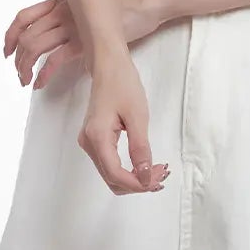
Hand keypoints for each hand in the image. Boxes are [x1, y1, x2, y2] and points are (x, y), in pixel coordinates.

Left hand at [2, 0, 166, 90]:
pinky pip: (55, 59)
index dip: (10, 35)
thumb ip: (72, 9)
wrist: (143, 3)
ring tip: (26, 81)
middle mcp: (60, 12)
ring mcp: (71, 26)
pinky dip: (44, 73)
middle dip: (17, 58)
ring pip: (36, 47)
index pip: (23, 17)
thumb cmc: (121, 4)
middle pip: (26, 36)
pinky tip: (41, 83)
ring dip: (26, 67)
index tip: (7, 50)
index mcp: (58, 2)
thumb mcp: (88, 1)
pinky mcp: (84, 41)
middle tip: (18, 72)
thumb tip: (61, 19)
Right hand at [78, 49, 169, 196]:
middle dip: (137, 183)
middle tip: (161, 175)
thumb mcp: (138, 116)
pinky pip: (110, 164)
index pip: (115, 174)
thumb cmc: (122, 83)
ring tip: (156, 170)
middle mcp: (88, 143)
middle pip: (112, 179)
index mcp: (97, 137)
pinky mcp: (94, 140)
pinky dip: (128, 170)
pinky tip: (144, 165)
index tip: (157, 181)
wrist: (108, 66)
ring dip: (134, 178)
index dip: (137, 184)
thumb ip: (140, 149)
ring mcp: (89, 143)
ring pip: (111, 175)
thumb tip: (144, 177)